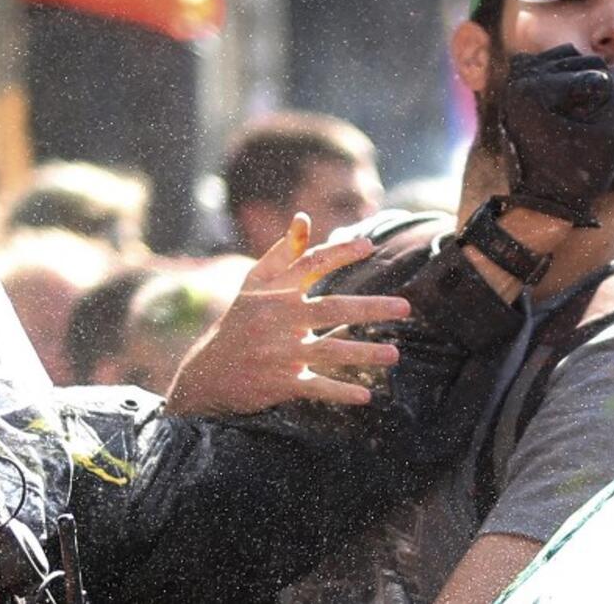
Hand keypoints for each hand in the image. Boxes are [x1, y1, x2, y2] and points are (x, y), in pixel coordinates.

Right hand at [165, 214, 410, 415]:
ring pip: (329, 351)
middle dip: (369, 309)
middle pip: (331, 310)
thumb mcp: (254, 285)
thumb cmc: (240, 322)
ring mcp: (279, 352)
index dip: (339, 253)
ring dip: (363, 354)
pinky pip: (315, 386)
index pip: (310, 265)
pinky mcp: (280, 382)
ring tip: (394, 355)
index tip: (369, 245)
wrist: (207, 372)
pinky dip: (338, 392)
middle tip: (405, 307)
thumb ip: (283, 253)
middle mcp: (278, 319)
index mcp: (274, 292)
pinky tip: (365, 396)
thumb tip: (304, 218)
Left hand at [500, 44, 613, 226]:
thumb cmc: (577, 172)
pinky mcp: (523, 81)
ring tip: (573, 122)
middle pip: (589, 63)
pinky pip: (566, 64)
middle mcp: (516, 78)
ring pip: (579, 60)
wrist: (542, 199)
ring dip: (589, 85)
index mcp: (529, 91)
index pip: (600, 79)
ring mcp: (517, 78)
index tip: (579, 143)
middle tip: (577, 133)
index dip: (605, 113)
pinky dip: (577, 81)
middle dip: (597, 95)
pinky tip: (569, 111)